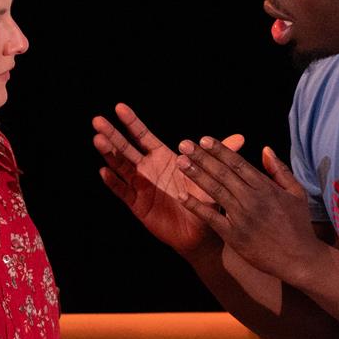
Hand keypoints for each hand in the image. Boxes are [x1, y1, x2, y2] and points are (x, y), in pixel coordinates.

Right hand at [92, 103, 244, 259]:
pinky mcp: (138, 204)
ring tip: (98, 140)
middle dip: (113, 134)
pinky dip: (114, 181)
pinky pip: (123, 191)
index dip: (132, 122)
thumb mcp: (212, 176)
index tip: (119, 107)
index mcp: (163, 157)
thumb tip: (241, 138)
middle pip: (126, 148)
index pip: (144, 136)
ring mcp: (141, 185)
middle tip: (97, 120)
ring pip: (121, 166)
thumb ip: (219, 157)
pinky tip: (104, 171)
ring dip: (109, 154)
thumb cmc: (205, 200)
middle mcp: (148, 168)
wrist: (201, 232)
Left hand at [176, 136, 319, 281]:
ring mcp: (242, 217)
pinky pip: (211, 218)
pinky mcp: (234, 236)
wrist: (299, 258)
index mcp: (266, 187)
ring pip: (215, 190)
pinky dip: (195, 206)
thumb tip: (265, 149)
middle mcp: (252, 199)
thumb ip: (280, 170)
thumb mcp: (297, 193)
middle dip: (202, 157)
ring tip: (180, 162)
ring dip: (196, 175)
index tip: (204, 139)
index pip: (238, 163)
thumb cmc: (298, 225)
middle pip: (222, 173)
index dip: (220, 150)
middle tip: (183, 144)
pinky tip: (181, 196)